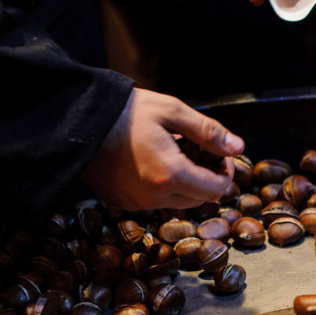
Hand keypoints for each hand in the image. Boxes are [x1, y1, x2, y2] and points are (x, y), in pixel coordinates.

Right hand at [82, 89, 244, 210]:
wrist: (77, 120)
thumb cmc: (126, 111)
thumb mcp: (172, 111)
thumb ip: (208, 132)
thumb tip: (238, 147)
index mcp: (171, 175)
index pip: (216, 189)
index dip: (224, 172)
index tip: (217, 153)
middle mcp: (153, 196)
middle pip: (199, 200)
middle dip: (207, 179)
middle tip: (200, 153)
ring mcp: (135, 202)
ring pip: (177, 202)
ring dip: (186, 184)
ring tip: (175, 154)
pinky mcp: (121, 202)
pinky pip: (155, 201)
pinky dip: (164, 187)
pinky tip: (155, 162)